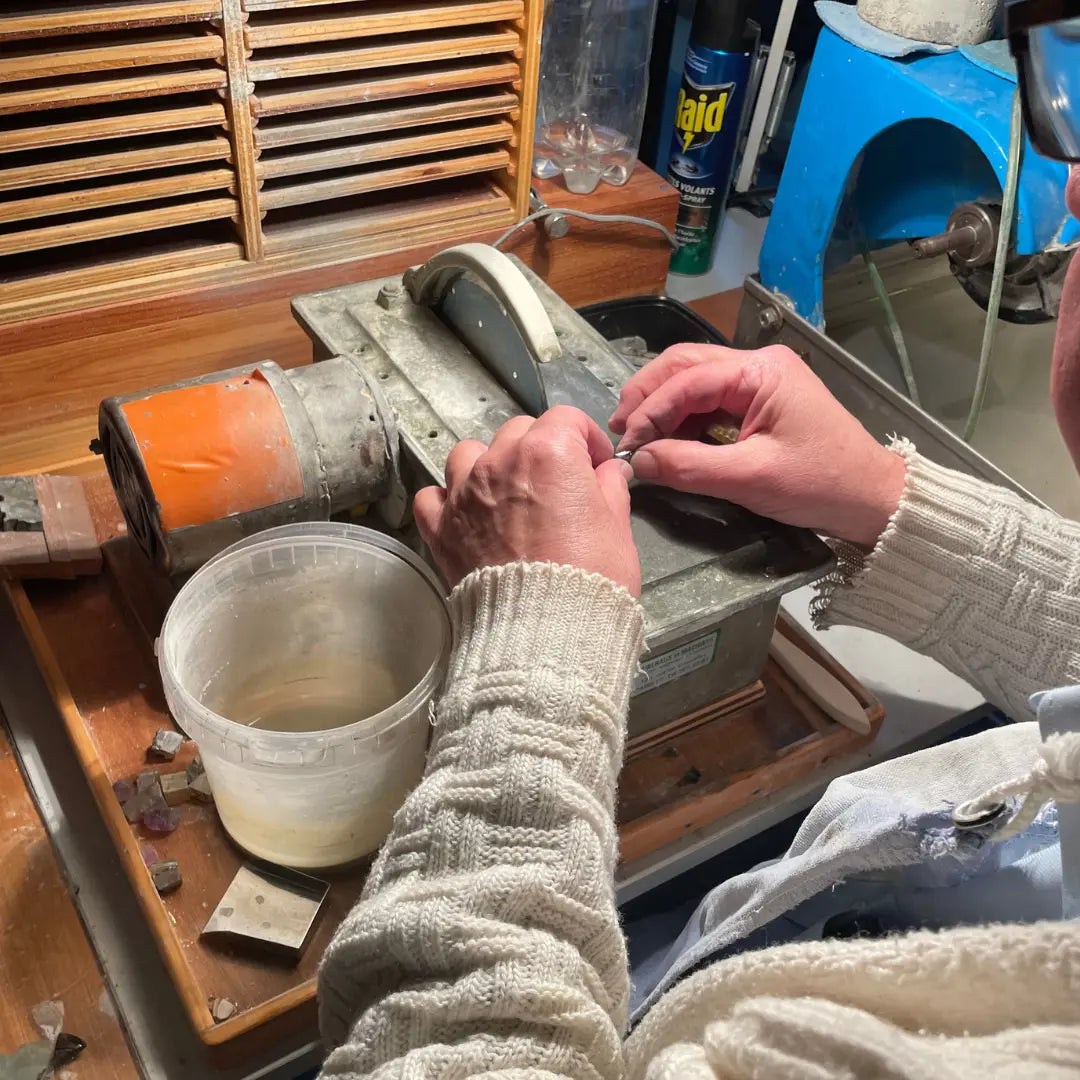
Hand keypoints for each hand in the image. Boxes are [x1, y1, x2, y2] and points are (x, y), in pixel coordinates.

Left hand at [414, 406, 640, 594]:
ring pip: (469, 454)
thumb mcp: (618, 528)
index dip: (586, 439)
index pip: (567, 420)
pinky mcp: (442, 528)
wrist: (545, 630)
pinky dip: (447, 500)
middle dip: (541, 448)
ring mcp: (465, 493)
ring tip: (507, 493)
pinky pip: (432, 496)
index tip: (595, 463)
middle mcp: (501, 463)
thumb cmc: (589, 579)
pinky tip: (466, 514)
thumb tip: (608, 474)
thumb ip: (610, 489)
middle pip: (518, 431)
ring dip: (488, 464)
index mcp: (549, 453)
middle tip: (557, 483)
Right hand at [609, 343, 905, 546]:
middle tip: (618, 428)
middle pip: (685, 365)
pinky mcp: (761, 401)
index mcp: (761, 371)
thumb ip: (689, 467)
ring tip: (636, 435)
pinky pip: (710, 399)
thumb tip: (638, 462)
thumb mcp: (750, 479)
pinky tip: (665, 438)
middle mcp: (758, 364)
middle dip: (647, 395)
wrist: (872, 498)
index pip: (687, 379)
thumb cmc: (820, 485)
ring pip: (694, 379)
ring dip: (662, 404)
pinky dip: (682, 417)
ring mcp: (760, 381)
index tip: (626, 444)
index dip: (649, 410)